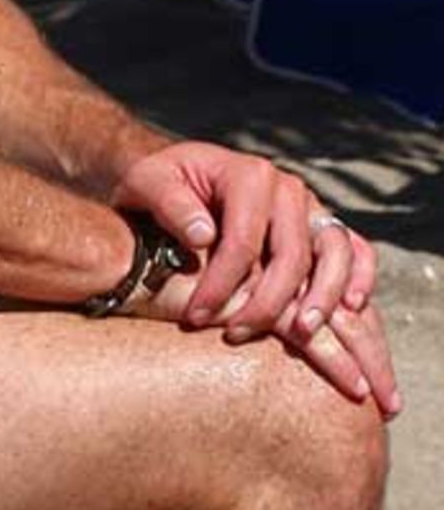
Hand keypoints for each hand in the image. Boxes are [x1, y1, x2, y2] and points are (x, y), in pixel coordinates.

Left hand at [116, 139, 375, 329]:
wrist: (178, 178)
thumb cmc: (158, 184)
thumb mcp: (147, 183)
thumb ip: (170, 204)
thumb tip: (203, 235)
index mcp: (248, 174)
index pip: (243, 240)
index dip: (220, 283)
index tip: (195, 317)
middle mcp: (287, 189)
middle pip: (292, 253)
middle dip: (268, 302)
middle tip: (237, 335)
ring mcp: (310, 209)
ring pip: (335, 252)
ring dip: (325, 295)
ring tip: (304, 332)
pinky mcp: (321, 228)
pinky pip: (356, 250)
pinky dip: (361, 276)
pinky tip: (351, 309)